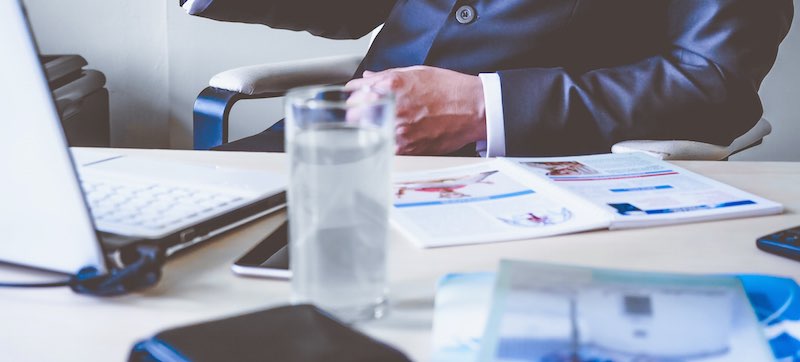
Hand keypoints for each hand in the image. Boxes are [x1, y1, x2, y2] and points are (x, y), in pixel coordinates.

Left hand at [345, 66, 485, 154]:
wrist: (474, 109)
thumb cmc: (450, 89)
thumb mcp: (417, 73)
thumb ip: (386, 76)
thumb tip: (367, 79)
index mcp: (392, 87)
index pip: (355, 94)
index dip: (353, 97)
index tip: (354, 99)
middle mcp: (393, 110)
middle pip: (354, 117)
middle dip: (356, 115)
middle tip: (362, 115)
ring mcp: (400, 132)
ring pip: (368, 136)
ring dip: (370, 131)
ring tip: (383, 126)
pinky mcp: (408, 149)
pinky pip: (385, 148)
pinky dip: (386, 144)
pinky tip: (395, 137)